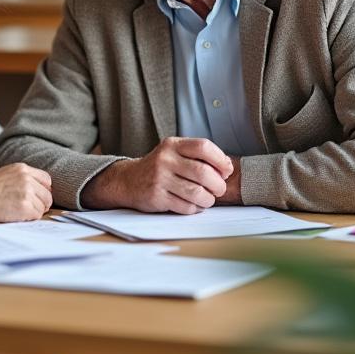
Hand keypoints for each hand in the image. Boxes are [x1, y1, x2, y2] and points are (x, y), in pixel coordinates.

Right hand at [0, 163, 51, 221]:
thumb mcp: (7, 174)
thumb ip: (23, 179)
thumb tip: (40, 192)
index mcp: (23, 169)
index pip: (46, 180)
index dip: (44, 190)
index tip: (38, 197)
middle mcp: (27, 179)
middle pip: (47, 195)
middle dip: (42, 203)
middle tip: (31, 208)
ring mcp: (27, 193)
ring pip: (43, 206)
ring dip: (35, 211)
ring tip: (20, 211)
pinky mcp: (25, 207)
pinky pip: (37, 215)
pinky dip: (30, 218)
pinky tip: (18, 215)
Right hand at [81, 137, 233, 213]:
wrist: (128, 181)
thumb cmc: (159, 168)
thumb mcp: (174, 153)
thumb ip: (198, 157)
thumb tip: (226, 167)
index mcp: (172, 144)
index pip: (204, 146)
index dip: (221, 160)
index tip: (226, 171)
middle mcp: (165, 159)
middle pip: (203, 172)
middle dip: (218, 185)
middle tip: (219, 189)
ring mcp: (159, 179)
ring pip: (197, 193)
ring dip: (208, 199)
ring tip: (207, 199)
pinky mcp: (156, 197)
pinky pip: (186, 207)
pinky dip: (195, 208)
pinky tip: (193, 205)